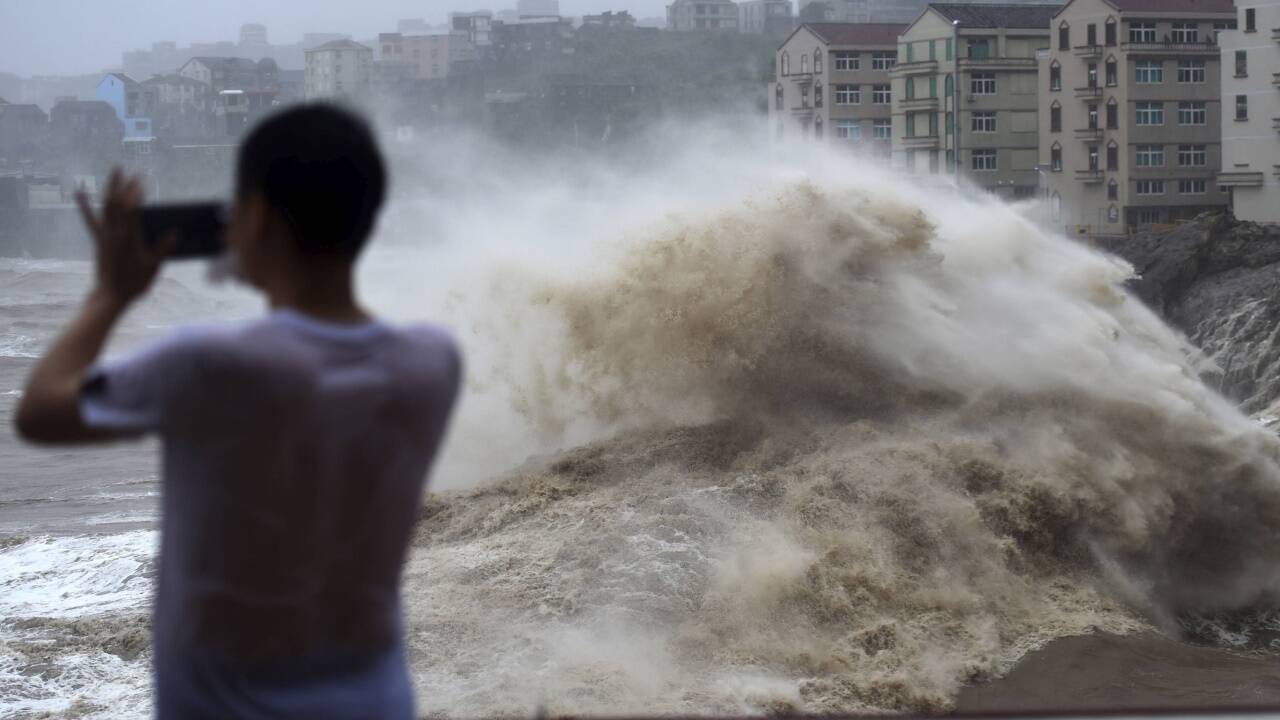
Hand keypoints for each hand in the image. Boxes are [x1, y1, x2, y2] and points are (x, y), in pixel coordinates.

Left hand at [75, 169, 165, 306]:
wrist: (111, 295)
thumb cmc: (134, 283)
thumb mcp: (153, 267)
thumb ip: (162, 249)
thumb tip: (175, 233)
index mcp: (129, 238)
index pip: (131, 209)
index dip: (136, 193)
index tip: (143, 182)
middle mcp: (114, 233)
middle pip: (117, 203)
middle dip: (124, 185)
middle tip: (132, 172)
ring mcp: (104, 235)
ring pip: (105, 206)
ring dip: (110, 187)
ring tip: (115, 171)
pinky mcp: (99, 239)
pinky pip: (90, 219)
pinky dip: (84, 204)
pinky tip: (79, 191)